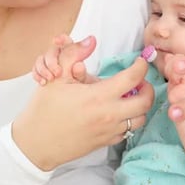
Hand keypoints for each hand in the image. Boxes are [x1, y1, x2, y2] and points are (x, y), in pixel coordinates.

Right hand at [14, 56, 153, 170]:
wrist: (36, 143)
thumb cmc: (45, 109)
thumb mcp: (57, 77)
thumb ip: (73, 55)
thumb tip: (91, 41)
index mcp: (98, 96)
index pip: (133, 78)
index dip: (141, 66)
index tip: (140, 60)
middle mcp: (109, 115)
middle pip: (145, 102)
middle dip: (148, 88)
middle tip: (140, 80)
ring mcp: (109, 131)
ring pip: (140, 119)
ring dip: (141, 106)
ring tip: (131, 96)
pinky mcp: (106, 142)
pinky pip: (128, 131)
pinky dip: (129, 119)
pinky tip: (119, 111)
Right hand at [33, 34, 97, 84]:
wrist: (74, 91)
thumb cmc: (79, 82)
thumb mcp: (82, 77)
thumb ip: (81, 71)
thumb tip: (79, 65)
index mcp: (71, 50)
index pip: (66, 41)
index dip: (61, 39)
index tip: (56, 41)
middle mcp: (59, 54)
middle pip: (51, 51)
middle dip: (52, 62)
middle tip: (58, 73)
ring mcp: (49, 62)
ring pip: (41, 60)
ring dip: (43, 69)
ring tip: (50, 79)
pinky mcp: (42, 71)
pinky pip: (36, 70)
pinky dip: (37, 75)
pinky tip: (43, 82)